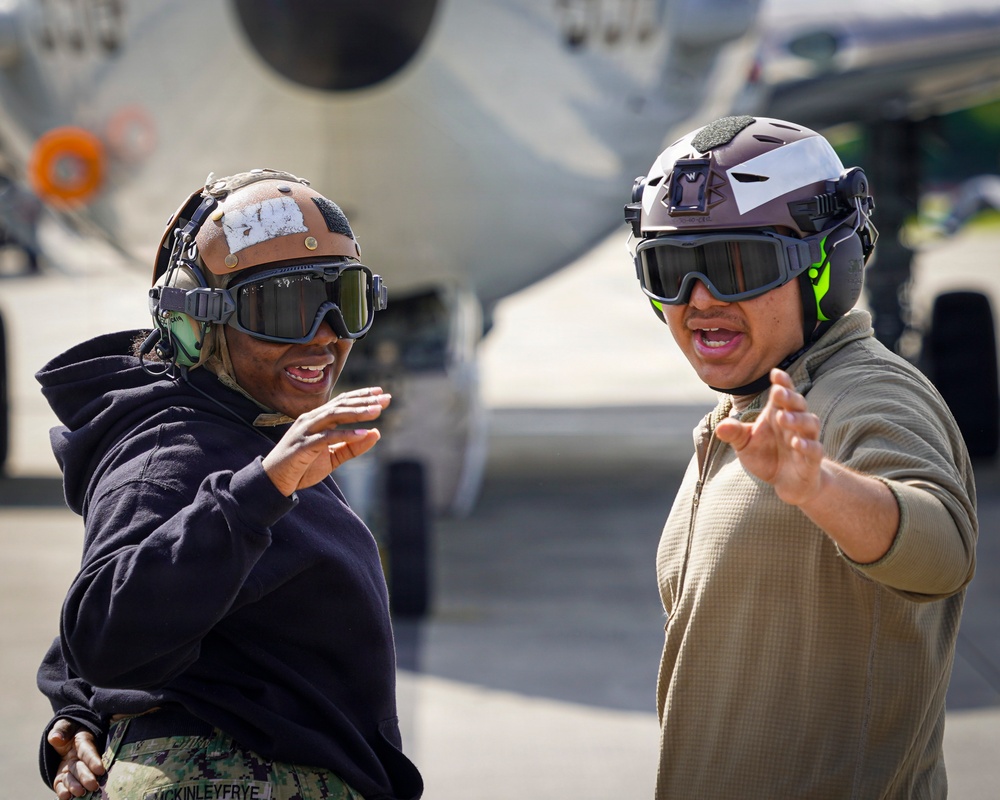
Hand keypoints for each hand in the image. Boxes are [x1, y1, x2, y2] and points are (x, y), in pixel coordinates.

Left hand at [48, 719, 104, 798]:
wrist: (65, 738)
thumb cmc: (67, 730)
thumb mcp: (64, 726)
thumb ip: (61, 731)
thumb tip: (55, 738)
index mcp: (83, 743)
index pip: (88, 752)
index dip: (94, 761)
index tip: (100, 769)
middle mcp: (79, 758)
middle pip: (83, 768)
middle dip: (87, 777)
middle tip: (92, 786)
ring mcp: (71, 768)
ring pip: (74, 778)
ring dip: (77, 786)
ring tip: (79, 793)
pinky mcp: (62, 776)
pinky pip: (62, 784)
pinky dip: (63, 791)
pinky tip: (65, 797)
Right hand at [263, 387, 390, 495]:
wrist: (275, 482)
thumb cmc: (303, 467)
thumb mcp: (333, 457)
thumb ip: (353, 446)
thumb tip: (377, 433)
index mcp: (318, 419)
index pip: (342, 402)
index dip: (362, 396)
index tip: (381, 392)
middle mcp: (311, 420)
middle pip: (341, 405)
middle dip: (364, 400)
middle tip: (386, 398)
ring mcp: (306, 431)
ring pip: (334, 415)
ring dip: (357, 412)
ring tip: (377, 411)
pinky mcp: (303, 445)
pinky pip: (327, 437)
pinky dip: (345, 434)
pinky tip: (362, 433)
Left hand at [715, 369, 823, 506]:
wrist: (787, 482)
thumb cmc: (766, 455)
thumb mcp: (745, 444)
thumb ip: (735, 433)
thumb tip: (720, 426)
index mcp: (778, 414)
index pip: (783, 393)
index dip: (782, 382)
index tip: (775, 372)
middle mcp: (795, 424)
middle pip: (798, 404)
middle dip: (789, 397)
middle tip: (777, 392)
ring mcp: (806, 440)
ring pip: (809, 424)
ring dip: (797, 419)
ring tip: (782, 418)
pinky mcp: (812, 460)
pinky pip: (814, 450)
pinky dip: (807, 445)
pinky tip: (796, 443)